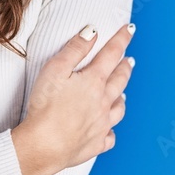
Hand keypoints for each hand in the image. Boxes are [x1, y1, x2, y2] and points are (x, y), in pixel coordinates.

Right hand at [19, 23, 135, 174]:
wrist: (45, 144)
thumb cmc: (46, 106)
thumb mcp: (55, 69)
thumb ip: (75, 49)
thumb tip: (92, 32)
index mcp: (93, 81)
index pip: (111, 54)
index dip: (121, 39)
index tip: (129, 29)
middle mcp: (103, 102)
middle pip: (120, 80)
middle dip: (125, 67)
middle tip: (129, 60)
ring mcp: (101, 124)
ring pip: (119, 108)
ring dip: (122, 97)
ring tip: (123, 93)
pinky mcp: (95, 144)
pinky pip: (109, 136)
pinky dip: (111, 130)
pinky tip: (108, 129)